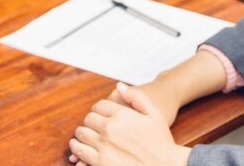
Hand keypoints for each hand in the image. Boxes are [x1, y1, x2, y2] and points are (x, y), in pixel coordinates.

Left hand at [69, 83, 190, 165]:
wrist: (164, 165)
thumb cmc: (161, 141)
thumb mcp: (154, 114)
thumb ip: (136, 97)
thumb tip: (119, 86)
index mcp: (122, 115)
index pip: (99, 106)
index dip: (99, 109)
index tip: (101, 114)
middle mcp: (110, 128)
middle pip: (88, 118)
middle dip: (91, 121)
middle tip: (96, 126)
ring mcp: (103, 146)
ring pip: (81, 134)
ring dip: (82, 134)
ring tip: (88, 136)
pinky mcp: (99, 162)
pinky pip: (79, 151)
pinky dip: (78, 148)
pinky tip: (83, 148)